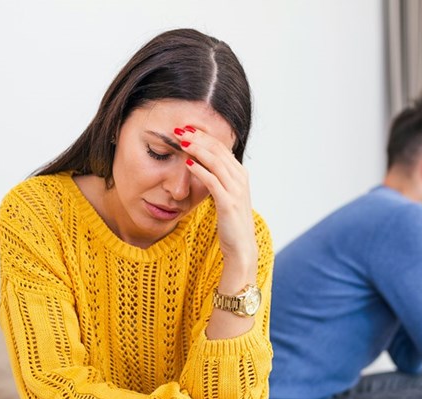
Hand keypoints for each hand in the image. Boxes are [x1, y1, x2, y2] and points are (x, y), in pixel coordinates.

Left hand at [176, 126, 257, 280]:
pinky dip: (199, 170)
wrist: (241, 246)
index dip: (204, 136)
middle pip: (218, 150)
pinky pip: (212, 181)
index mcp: (240, 174)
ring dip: (197, 149)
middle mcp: (240, 178)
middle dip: (198, 137)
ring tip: (181, 141)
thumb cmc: (231, 222)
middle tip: (180, 129)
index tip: (187, 129)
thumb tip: (201, 165)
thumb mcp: (226, 196)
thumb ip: (218, 179)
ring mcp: (236, 190)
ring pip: (215, 162)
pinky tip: (187, 163)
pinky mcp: (228, 202)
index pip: (221, 147)